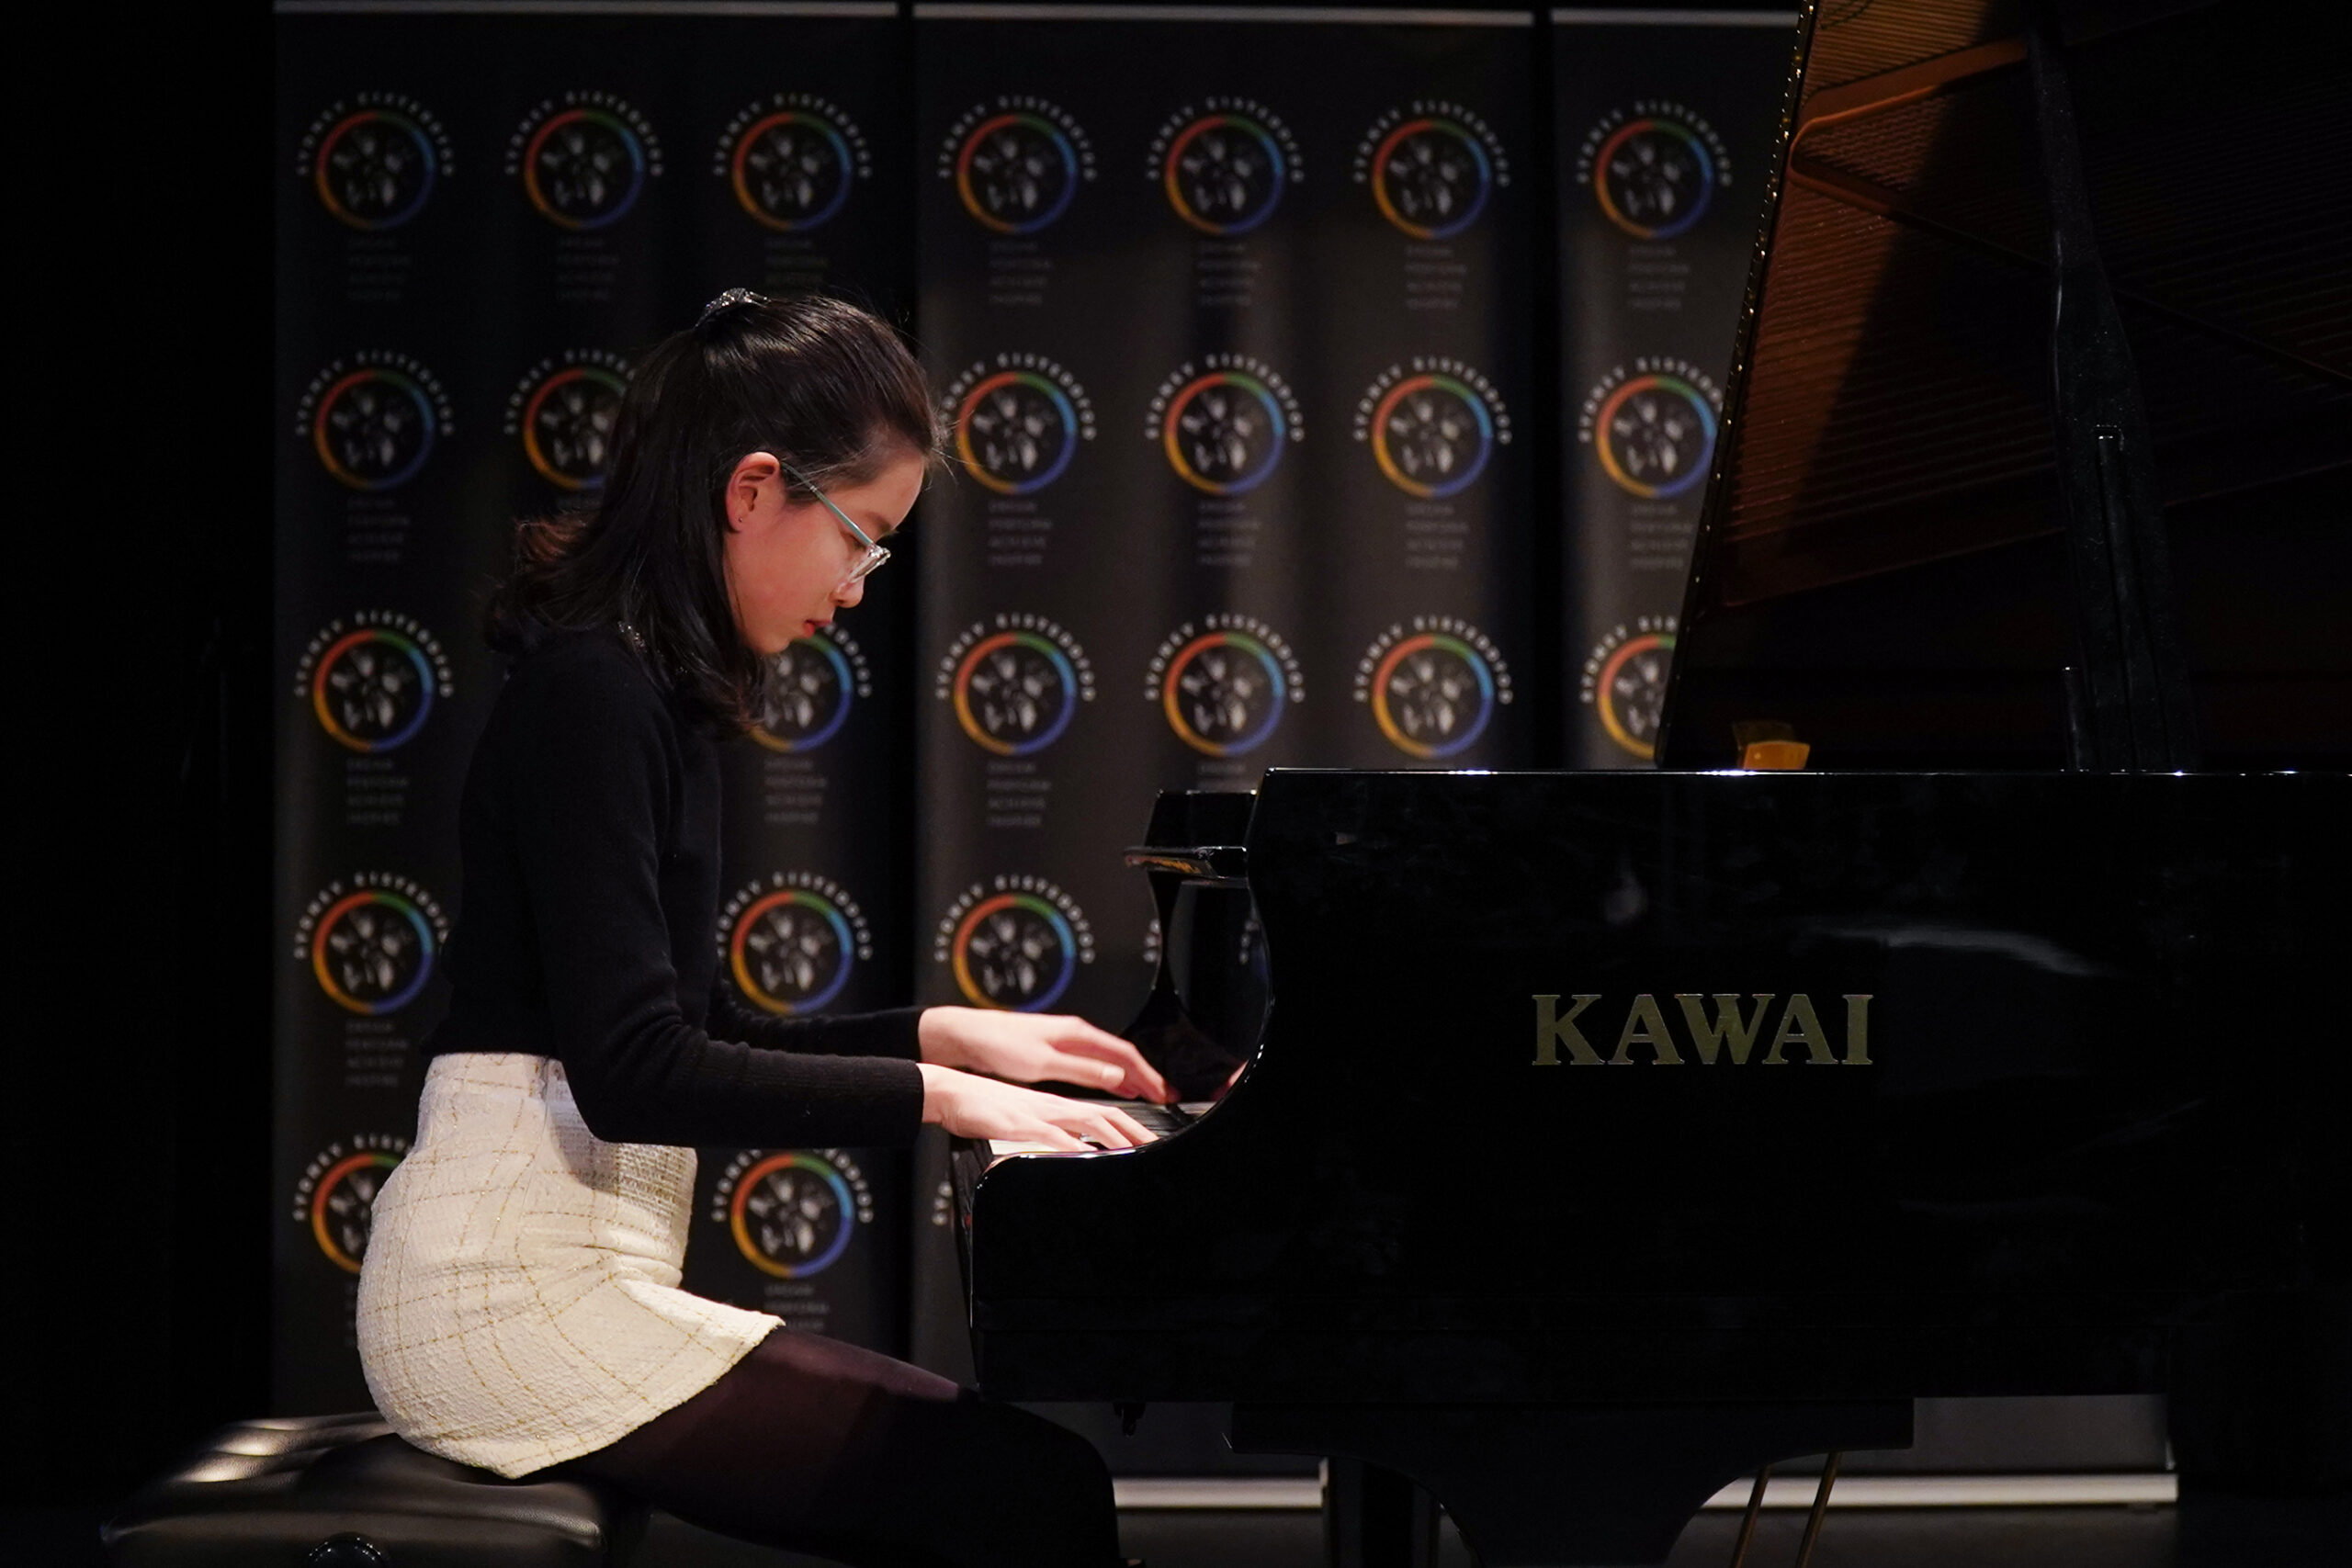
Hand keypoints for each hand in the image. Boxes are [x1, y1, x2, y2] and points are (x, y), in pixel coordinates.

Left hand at [918, 1006, 1173, 1102]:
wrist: (967, 1037)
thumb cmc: (999, 1045)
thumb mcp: (1043, 1064)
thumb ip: (1082, 1070)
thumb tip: (1117, 1076)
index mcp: (1077, 1034)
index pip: (1125, 1054)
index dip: (1147, 1074)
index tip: (1164, 1092)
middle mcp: (1075, 1035)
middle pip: (1121, 1056)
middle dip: (1145, 1076)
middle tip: (1165, 1095)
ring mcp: (1066, 1043)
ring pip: (1108, 1061)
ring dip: (1129, 1077)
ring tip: (1147, 1094)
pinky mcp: (1055, 1053)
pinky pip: (1093, 1065)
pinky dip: (1109, 1077)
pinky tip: (1114, 1087)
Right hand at [918, 1065, 1156, 1150]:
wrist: (952, 1092)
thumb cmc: (984, 1109)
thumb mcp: (1023, 1123)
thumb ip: (1048, 1135)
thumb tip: (1070, 1151)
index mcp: (1056, 1106)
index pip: (1103, 1113)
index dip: (1130, 1127)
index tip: (1150, 1143)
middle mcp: (1053, 1106)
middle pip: (1104, 1115)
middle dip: (1134, 1133)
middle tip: (1157, 1149)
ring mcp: (1037, 1113)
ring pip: (1084, 1120)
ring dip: (1113, 1136)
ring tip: (1135, 1150)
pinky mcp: (1018, 1122)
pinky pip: (1049, 1134)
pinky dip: (1070, 1145)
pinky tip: (1084, 1155)